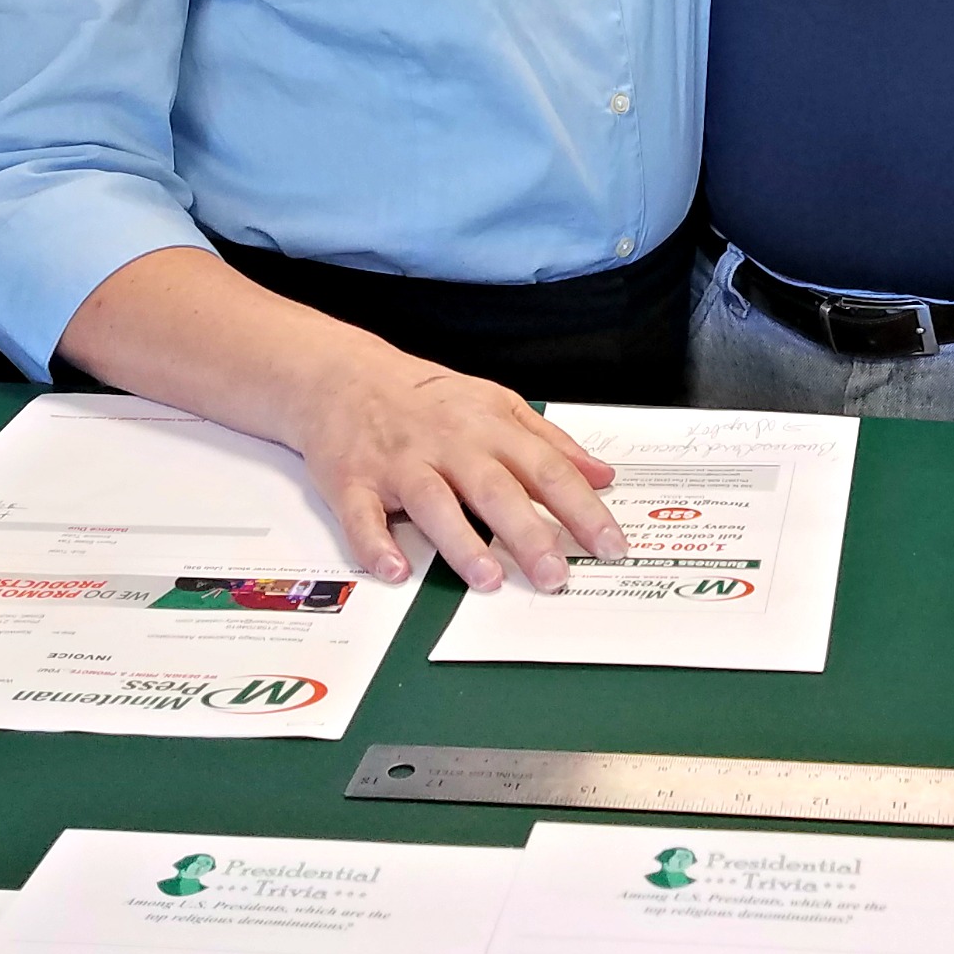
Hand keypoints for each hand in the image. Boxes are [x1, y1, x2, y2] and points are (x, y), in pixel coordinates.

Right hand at [298, 350, 621, 592]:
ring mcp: (399, 464)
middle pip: (494, 490)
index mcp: (489, 426)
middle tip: (556, 576)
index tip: (611, 545)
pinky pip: (363, 517)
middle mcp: (448, 444)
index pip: (546, 469)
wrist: (343, 375)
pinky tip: (395, 571)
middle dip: (528, 534)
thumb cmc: (427, 397)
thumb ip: (550, 441)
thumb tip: (602, 475)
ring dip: (461, 542)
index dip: (582, 508)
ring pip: (434, 503)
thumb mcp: (496, 403)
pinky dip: (376, 546)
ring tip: (489, 578)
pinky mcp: (353, 482)